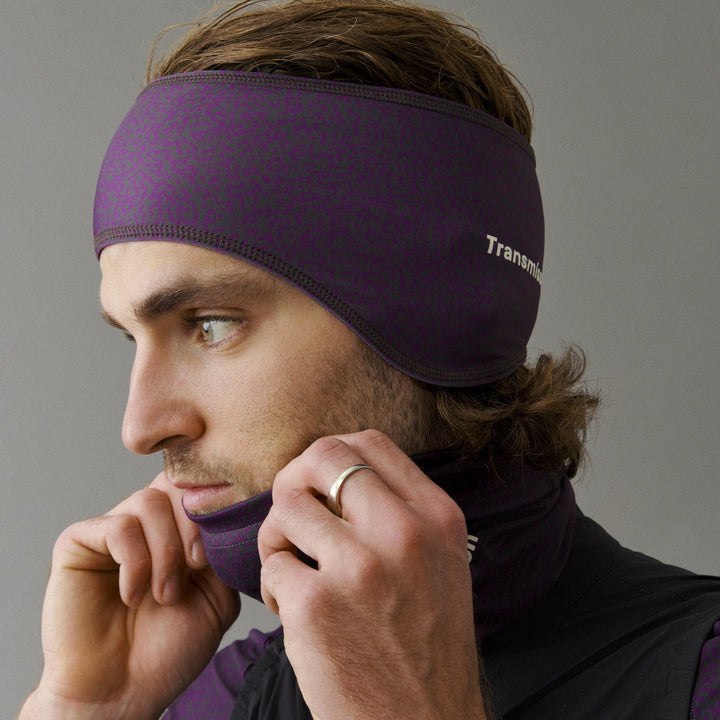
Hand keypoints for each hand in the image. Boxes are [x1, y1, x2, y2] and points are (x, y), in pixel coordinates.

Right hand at [20, 473, 239, 719]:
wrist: (121, 692)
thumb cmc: (167, 649)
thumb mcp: (218, 595)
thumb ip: (223, 549)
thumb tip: (228, 510)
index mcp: (176, 529)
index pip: (197, 485)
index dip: (214, 507)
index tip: (216, 553)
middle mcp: (144, 523)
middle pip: (176, 484)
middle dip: (194, 526)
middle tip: (196, 568)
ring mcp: (110, 530)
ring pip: (149, 501)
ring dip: (166, 551)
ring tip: (165, 594)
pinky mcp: (78, 543)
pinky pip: (117, 527)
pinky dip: (135, 562)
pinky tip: (133, 595)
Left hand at [259, 431, 486, 719]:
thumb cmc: (427, 646)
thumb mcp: (442, 564)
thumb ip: (403, 512)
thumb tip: (340, 473)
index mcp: (436, 517)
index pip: (370, 442)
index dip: (333, 455)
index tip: (323, 484)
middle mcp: (403, 532)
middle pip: (321, 456)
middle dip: (296, 478)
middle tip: (295, 513)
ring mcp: (359, 567)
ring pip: (286, 505)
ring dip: (277, 535)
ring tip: (291, 567)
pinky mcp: (315, 605)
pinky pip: (271, 563)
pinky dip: (272, 584)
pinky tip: (292, 609)